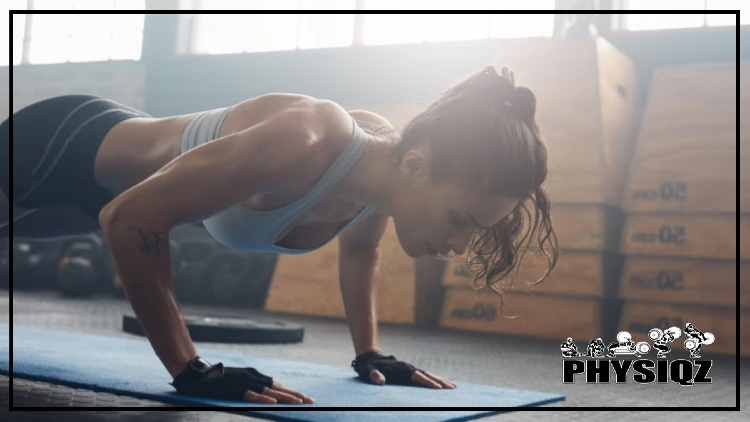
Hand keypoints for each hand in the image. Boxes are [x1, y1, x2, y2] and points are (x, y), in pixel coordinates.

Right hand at [171, 356, 313, 403]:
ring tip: (300, 402)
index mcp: (254, 374)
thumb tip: (265, 393)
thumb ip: (252, 384)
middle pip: (279, 387)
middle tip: (310, 401)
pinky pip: (252, 396)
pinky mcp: (236, 389)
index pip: (277, 384)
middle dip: (295, 394)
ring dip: (286, 397)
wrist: (199, 374)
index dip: (291, 391)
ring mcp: (245, 383)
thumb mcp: (239, 379)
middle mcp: (253, 377)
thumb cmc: (219, 378)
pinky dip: (263, 399)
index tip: (304, 397)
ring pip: (270, 391)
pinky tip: (274, 404)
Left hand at [352, 350, 455, 388]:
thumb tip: (380, 381)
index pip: (417, 377)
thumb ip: (373, 375)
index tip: (438, 388)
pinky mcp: (410, 371)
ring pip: (429, 374)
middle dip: (440, 382)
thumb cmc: (368, 367)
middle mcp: (408, 368)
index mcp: (401, 370)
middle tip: (453, 388)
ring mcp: (410, 369)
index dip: (427, 383)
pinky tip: (442, 383)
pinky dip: (434, 379)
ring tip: (453, 386)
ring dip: (441, 380)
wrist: (370, 356)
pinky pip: (425, 375)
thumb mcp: (368, 371)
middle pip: (427, 375)